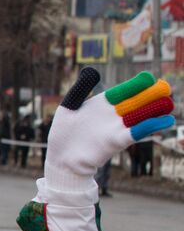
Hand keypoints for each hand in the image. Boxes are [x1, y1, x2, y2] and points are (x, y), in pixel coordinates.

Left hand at [45, 67, 174, 190]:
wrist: (61, 160)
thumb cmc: (63, 134)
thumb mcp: (68, 108)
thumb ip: (80, 89)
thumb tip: (91, 69)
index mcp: (103, 104)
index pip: (123, 91)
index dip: (136, 85)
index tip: (148, 78)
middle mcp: (113, 115)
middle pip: (136, 102)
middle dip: (151, 95)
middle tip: (165, 87)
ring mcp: (117, 128)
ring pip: (140, 116)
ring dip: (155, 110)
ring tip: (169, 103)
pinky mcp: (117, 142)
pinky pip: (136, 132)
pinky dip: (150, 126)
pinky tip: (165, 121)